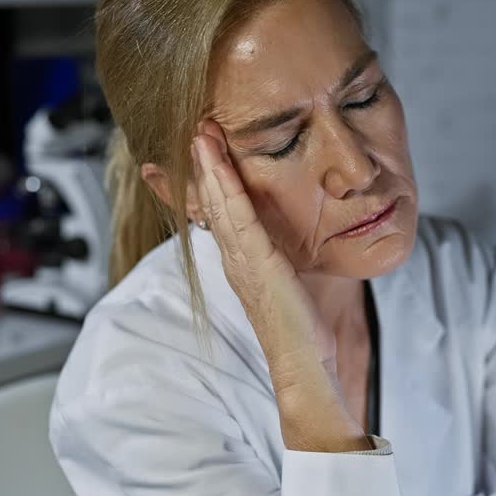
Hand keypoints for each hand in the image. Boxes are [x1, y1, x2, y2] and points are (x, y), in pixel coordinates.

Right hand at [191, 120, 366, 450]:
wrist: (303, 366)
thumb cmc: (302, 331)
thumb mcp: (291, 284)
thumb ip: (284, 263)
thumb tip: (291, 247)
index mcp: (243, 263)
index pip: (221, 212)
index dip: (209, 181)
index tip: (200, 150)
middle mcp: (235, 260)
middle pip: (212, 203)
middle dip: (201, 165)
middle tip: (192, 128)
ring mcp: (242, 261)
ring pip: (220, 204)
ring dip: (209, 166)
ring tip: (200, 133)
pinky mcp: (257, 264)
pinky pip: (238, 217)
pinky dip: (226, 187)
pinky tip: (218, 163)